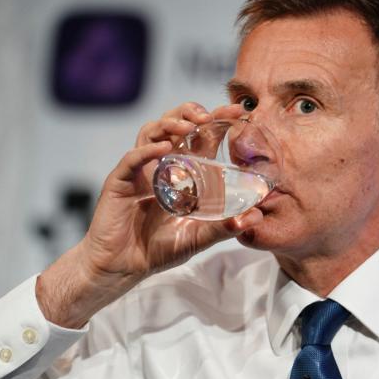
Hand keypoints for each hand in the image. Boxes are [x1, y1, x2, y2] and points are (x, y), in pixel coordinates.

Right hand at [36, 103, 261, 327]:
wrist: (123, 266)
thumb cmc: (158, 249)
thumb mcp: (198, 237)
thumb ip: (224, 227)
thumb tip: (257, 216)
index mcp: (182, 171)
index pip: (200, 136)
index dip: (216, 120)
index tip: (236, 112)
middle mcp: (161, 165)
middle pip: (174, 123)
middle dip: (191, 111)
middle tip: (208, 116)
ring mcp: (140, 170)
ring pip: (151, 131)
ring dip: (171, 123)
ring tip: (189, 126)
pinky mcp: (121, 181)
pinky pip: (132, 158)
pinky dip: (148, 150)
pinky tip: (164, 149)